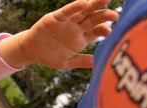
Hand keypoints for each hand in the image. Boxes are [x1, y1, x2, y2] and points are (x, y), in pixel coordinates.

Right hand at [1, 0, 118, 68]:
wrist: (31, 51)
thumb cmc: (50, 56)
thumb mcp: (66, 63)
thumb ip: (81, 61)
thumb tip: (97, 63)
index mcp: (82, 38)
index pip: (97, 31)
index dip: (104, 30)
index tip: (110, 32)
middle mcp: (77, 27)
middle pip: (94, 19)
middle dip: (104, 16)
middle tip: (115, 15)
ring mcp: (67, 22)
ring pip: (83, 11)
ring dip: (94, 5)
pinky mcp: (55, 18)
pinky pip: (66, 11)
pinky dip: (74, 7)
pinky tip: (83, 3)